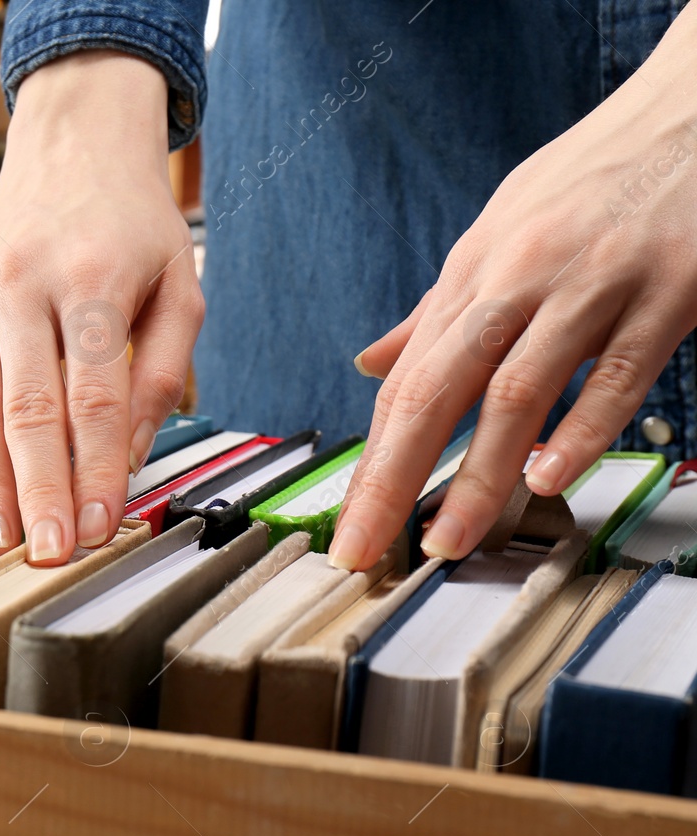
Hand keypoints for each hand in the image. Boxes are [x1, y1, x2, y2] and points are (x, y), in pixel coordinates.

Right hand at [0, 51, 198, 564]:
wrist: (70, 146)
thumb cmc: (131, 222)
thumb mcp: (179, 284)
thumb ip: (161, 372)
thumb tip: (130, 457)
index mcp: (95, 278)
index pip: (95, 396)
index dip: (97, 470)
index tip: (102, 526)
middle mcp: (24, 284)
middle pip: (28, 409)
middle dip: (38, 491)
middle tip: (48, 551)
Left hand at [334, 11, 696, 569]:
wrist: (692, 109)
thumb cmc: (592, 179)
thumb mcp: (500, 232)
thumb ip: (440, 309)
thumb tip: (373, 363)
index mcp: (473, 273)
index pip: (406, 384)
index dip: (373, 460)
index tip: (352, 522)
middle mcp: (517, 278)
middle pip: (437, 391)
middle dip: (393, 478)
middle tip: (367, 545)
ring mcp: (590, 285)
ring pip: (517, 391)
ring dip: (480, 474)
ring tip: (452, 537)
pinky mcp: (666, 292)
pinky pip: (616, 372)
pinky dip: (580, 429)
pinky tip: (549, 476)